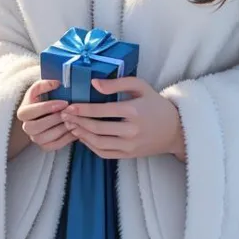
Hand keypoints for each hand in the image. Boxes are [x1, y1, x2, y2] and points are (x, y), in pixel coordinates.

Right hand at [17, 79, 77, 152]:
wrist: (47, 111)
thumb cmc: (45, 98)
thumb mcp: (41, 88)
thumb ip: (45, 84)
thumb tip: (56, 83)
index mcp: (23, 112)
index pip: (30, 111)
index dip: (47, 107)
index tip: (64, 102)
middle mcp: (26, 127)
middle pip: (36, 127)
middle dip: (54, 119)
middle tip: (69, 112)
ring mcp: (35, 138)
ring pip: (45, 138)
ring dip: (61, 129)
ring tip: (74, 119)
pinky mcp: (45, 146)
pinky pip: (54, 146)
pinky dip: (66, 139)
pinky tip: (76, 129)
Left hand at [60, 76, 185, 160]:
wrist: (174, 130)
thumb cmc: (156, 104)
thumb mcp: (141, 86)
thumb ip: (117, 83)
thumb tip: (94, 83)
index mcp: (133, 111)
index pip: (102, 111)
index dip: (83, 109)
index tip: (69, 106)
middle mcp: (130, 131)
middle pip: (97, 128)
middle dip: (78, 122)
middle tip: (64, 116)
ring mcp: (129, 146)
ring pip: (98, 143)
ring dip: (81, 135)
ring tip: (71, 126)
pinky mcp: (128, 155)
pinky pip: (104, 153)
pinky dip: (90, 146)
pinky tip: (83, 137)